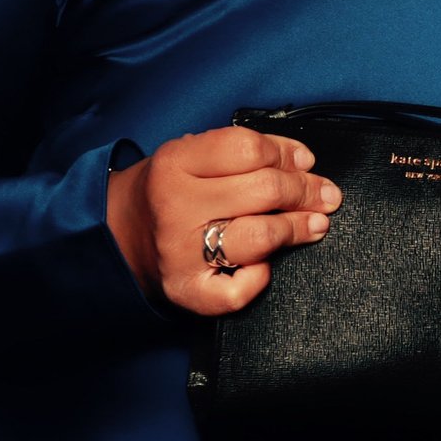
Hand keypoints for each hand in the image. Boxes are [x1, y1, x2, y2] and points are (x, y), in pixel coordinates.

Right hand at [106, 126, 338, 313]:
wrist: (114, 237)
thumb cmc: (168, 192)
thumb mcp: (191, 156)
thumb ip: (241, 152)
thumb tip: (303, 162)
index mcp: (175, 163)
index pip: (248, 149)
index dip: (287, 154)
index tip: (307, 163)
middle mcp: (175, 205)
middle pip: (264, 190)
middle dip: (306, 192)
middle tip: (326, 196)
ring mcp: (180, 251)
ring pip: (259, 236)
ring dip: (297, 229)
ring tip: (314, 224)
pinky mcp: (185, 290)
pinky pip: (237, 291)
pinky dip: (260, 279)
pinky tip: (266, 267)